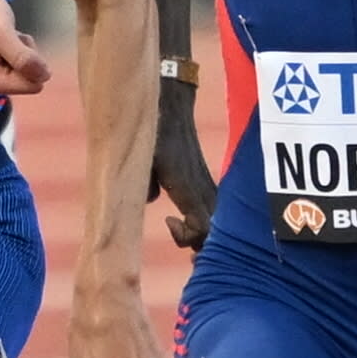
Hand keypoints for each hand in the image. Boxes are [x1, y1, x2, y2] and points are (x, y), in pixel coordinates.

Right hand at [0, 0, 51, 97]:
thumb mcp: (1, 32)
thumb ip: (22, 58)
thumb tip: (45, 77)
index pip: (31, 85)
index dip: (31, 61)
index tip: (14, 41)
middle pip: (28, 79)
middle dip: (25, 55)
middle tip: (8, 35)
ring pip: (24, 69)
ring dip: (20, 48)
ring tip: (3, 32)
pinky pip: (16, 61)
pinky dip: (15, 45)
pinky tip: (1, 33)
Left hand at [151, 78, 216, 251]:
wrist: (171, 109)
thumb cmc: (153, 136)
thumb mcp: (141, 162)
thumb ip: (143, 186)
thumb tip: (146, 202)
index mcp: (187, 189)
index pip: (202, 229)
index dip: (189, 238)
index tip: (169, 222)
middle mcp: (203, 191)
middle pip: (213, 233)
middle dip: (200, 246)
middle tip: (184, 248)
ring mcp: (208, 187)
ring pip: (215, 224)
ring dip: (202, 235)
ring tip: (185, 239)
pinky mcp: (207, 184)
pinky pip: (212, 213)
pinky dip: (203, 224)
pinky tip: (184, 222)